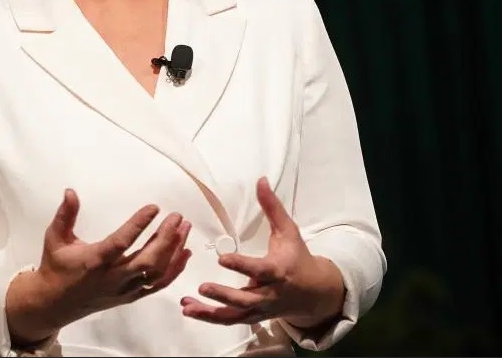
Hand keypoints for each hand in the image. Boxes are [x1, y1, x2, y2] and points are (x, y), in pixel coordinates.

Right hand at [7, 189, 191, 344]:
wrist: (55, 303)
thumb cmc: (56, 267)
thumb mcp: (54, 238)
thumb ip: (64, 215)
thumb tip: (70, 191)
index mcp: (95, 260)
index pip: (121, 242)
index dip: (139, 224)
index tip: (154, 207)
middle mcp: (113, 277)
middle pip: (148, 261)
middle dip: (166, 238)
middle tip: (177, 217)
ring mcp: (124, 289)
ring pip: (157, 273)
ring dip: (174, 251)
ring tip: (184, 229)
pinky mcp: (131, 296)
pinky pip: (157, 285)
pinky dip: (175, 269)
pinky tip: (185, 252)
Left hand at [180, 178, 344, 328]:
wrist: (314, 293)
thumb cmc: (297, 258)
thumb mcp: (288, 231)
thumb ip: (272, 207)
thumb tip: (261, 180)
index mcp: (278, 271)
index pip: (259, 269)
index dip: (241, 266)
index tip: (221, 258)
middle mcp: (269, 294)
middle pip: (246, 298)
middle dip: (224, 295)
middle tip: (202, 287)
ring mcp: (260, 309)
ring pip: (235, 315)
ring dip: (210, 313)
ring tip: (187, 306)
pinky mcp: (252, 317)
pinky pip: (230, 320)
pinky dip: (210, 317)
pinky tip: (189, 310)